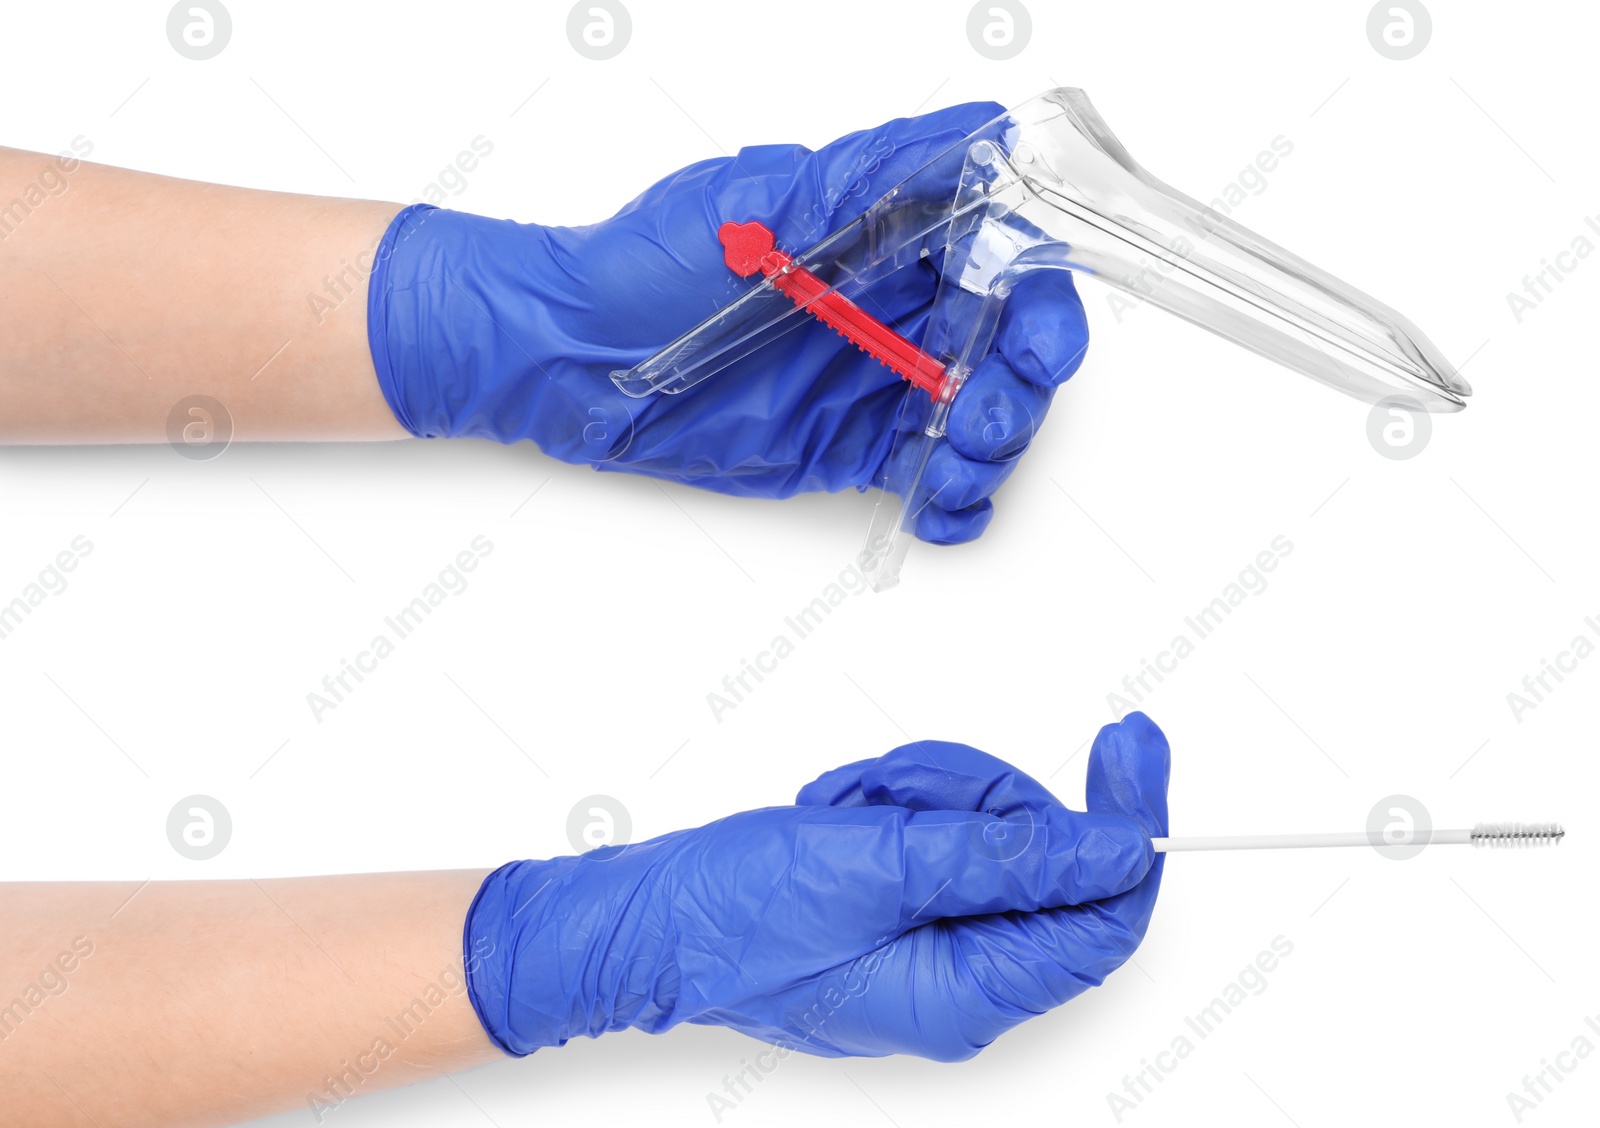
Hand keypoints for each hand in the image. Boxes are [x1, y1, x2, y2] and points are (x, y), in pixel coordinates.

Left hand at [367, 102, 1088, 542]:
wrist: (569, 357)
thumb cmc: (646, 264)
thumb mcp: (760, 205)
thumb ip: (878, 174)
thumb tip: (988, 131)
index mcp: (883, 236)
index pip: (999, 259)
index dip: (1039, 300)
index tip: (1038, 342)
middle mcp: (891, 305)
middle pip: (1004, 344)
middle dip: (1018, 388)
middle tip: (984, 420)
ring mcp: (873, 379)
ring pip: (974, 414)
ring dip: (989, 449)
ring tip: (956, 472)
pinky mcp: (847, 445)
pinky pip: (923, 472)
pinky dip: (951, 498)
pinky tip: (945, 509)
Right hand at [463, 714, 1167, 1061]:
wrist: (648, 917)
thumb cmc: (740, 911)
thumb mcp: (884, 865)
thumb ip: (1012, 856)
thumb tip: (1118, 849)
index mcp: (971, 994)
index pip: (1105, 921)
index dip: (1130, 827)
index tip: (1131, 745)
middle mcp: (962, 979)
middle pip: (1042, 858)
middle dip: (978, 799)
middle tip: (905, 793)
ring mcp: (929, 942)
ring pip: (988, 831)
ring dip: (923, 797)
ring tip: (849, 811)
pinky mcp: (899, 908)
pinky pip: (938, 834)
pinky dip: (895, 808)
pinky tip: (839, 818)